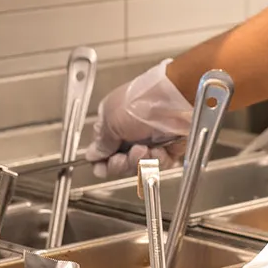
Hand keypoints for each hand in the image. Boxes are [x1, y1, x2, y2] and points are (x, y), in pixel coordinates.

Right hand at [83, 59, 194, 177]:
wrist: (174, 100)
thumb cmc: (141, 102)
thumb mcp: (111, 120)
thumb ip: (101, 142)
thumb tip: (92, 154)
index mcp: (112, 122)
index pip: (102, 151)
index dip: (102, 163)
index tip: (103, 168)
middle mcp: (130, 133)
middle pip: (120, 164)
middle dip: (121, 164)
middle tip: (124, 157)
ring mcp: (149, 141)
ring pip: (139, 167)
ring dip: (140, 161)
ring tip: (144, 149)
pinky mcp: (168, 148)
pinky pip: (159, 165)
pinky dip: (158, 160)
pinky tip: (159, 150)